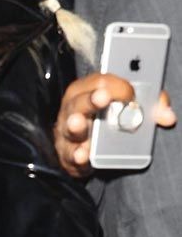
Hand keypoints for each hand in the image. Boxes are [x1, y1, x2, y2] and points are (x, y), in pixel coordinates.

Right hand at [55, 74, 175, 177]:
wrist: (90, 150)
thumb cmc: (108, 122)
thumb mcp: (129, 108)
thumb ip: (150, 106)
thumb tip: (168, 116)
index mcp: (89, 90)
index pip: (100, 81)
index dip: (116, 86)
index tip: (130, 93)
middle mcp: (74, 108)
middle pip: (80, 100)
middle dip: (91, 99)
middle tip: (103, 98)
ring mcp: (68, 132)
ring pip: (70, 127)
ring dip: (75, 125)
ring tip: (79, 123)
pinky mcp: (68, 155)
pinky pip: (70, 155)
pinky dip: (77, 155)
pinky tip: (83, 155)